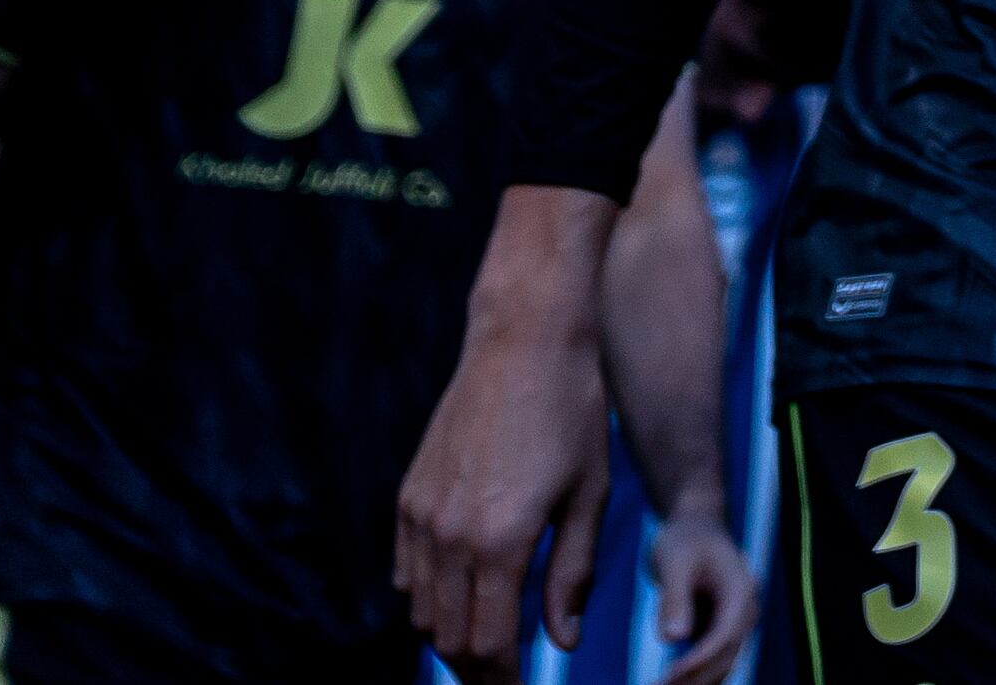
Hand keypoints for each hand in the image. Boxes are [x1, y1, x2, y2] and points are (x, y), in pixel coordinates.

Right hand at [396, 192, 619, 655]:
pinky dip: (427, 597)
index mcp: (500, 543)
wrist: (524, 343)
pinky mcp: (408, 498)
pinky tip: (460, 596)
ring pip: (421, 611)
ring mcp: (421, 517)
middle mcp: (449, 537)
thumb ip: (571, 574)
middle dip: (475, 669)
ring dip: (449, 635)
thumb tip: (562, 642)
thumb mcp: (589, 497)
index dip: (502, 679)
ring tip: (486, 644)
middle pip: (448, 638)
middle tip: (503, 679)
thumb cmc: (572, 415)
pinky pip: (406, 572)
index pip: (489, 644)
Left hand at [648, 507, 761, 684]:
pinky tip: (669, 683)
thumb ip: (674, 598)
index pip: (724, 635)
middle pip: (726, 657)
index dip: (698, 660)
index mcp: (740, 591)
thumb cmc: (685, 539)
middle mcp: (745, 611)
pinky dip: (695, 675)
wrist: (696, 527)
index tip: (669, 676)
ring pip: (722, 664)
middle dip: (694, 679)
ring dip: (696, 682)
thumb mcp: (674, 561)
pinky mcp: (720, 628)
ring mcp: (735, 622)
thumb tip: (672, 638)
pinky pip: (713, 660)